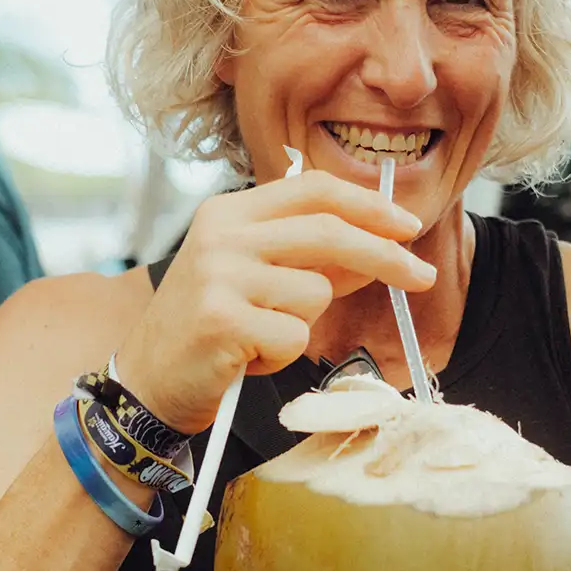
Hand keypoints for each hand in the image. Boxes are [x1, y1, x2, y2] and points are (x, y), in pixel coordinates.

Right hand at [115, 169, 433, 433]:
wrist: (149, 381)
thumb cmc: (209, 328)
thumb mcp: (256, 277)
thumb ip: (311, 257)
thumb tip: (382, 244)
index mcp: (230, 213)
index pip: (314, 189)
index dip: (369, 206)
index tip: (408, 226)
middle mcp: (221, 234)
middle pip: (328, 232)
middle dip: (386, 255)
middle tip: (421, 277)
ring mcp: (219, 275)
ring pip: (316, 292)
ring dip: (304, 324)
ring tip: (264, 335)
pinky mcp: (221, 320)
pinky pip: (294, 335)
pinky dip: (283, 354)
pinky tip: (248, 356)